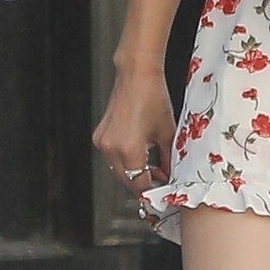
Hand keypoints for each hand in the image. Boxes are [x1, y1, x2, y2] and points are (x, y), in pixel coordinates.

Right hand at [93, 64, 176, 192]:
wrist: (136, 76)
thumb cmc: (153, 98)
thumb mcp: (167, 133)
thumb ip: (168, 159)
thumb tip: (169, 174)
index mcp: (129, 149)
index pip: (139, 183)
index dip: (151, 191)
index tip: (161, 192)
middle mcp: (112, 148)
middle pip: (127, 180)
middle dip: (143, 183)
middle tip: (160, 182)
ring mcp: (103, 142)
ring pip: (119, 170)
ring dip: (134, 173)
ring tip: (152, 168)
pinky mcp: (100, 136)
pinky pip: (113, 157)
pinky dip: (126, 160)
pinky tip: (140, 155)